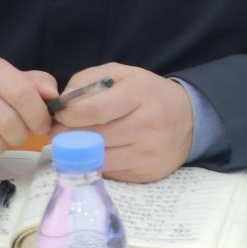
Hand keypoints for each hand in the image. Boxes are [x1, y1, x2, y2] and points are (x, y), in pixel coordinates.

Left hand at [51, 62, 192, 181]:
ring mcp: (147, 153)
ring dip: (79, 153)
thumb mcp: (121, 73)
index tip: (59, 115)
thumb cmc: (147, 92)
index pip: (95, 110)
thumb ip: (88, 80)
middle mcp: (145, 126)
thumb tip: (62, 102)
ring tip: (73, 142)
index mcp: (138, 95)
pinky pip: (110, 173)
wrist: (188, 119)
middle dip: (68, 135)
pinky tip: (95, 153)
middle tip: (58, 131)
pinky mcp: (145, 174)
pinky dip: (97, 164)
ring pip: (98, 159)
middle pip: (94, 137)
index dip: (69, 115)